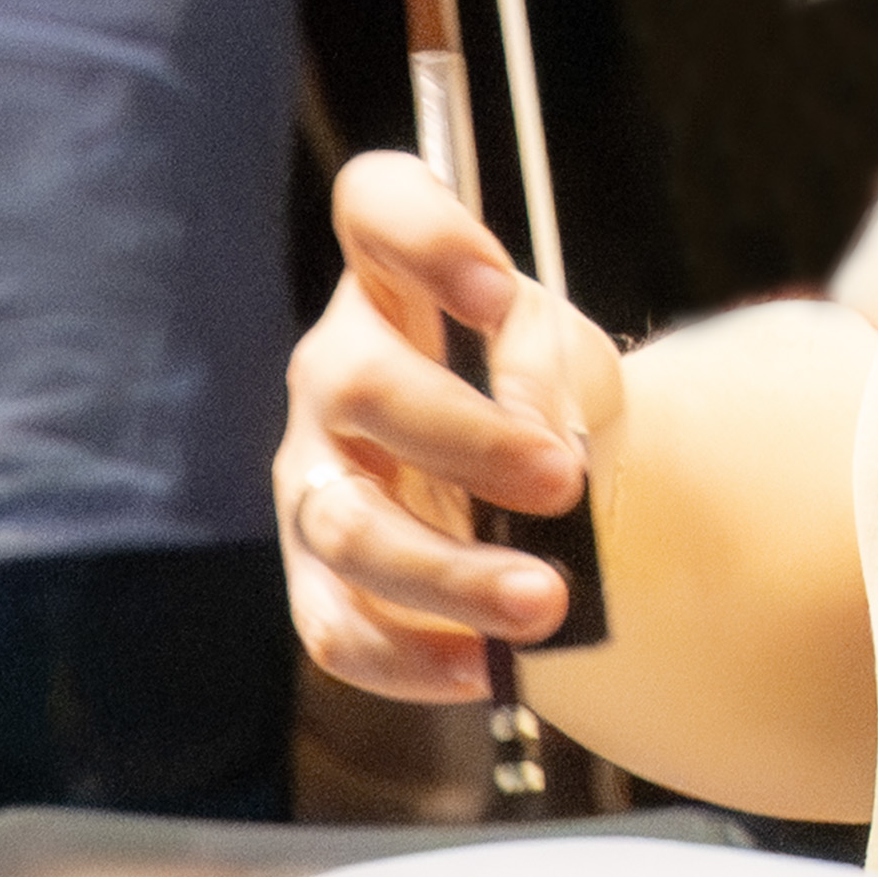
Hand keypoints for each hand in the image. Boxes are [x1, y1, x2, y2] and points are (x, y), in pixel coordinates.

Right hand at [282, 145, 627, 703]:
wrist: (540, 496)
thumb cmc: (538, 399)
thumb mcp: (562, 358)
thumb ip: (544, 370)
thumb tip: (529, 437)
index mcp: (396, 281)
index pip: (378, 208)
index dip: (427, 238)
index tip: (496, 291)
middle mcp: (335, 369)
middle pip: (362, 387)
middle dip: (468, 441)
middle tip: (563, 482)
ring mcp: (313, 475)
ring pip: (349, 525)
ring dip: (452, 572)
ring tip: (547, 602)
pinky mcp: (317, 576)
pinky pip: (337, 628)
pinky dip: (415, 657)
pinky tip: (487, 667)